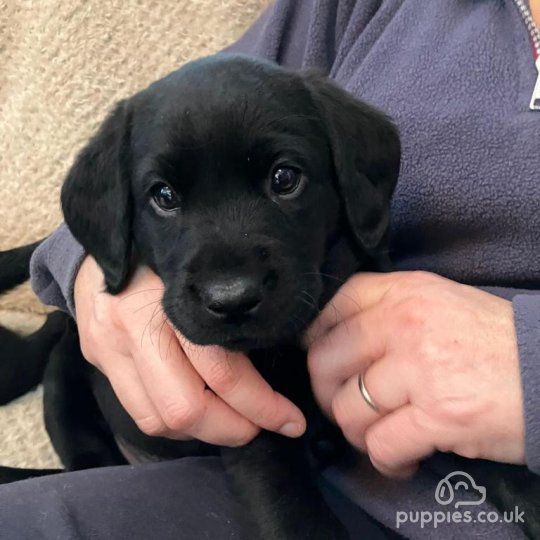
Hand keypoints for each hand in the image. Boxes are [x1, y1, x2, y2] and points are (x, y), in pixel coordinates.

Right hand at [74, 257, 305, 444]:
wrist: (104, 244)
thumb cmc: (169, 259)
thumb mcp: (206, 276)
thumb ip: (231, 315)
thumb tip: (275, 357)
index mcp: (173, 297)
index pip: (223, 370)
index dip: (263, 406)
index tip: (290, 420)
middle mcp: (135, 325)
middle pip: (188, 407)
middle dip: (235, 428)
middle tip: (262, 426)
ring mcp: (110, 346)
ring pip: (161, 420)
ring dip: (204, 432)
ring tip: (230, 421)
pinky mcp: (98, 359)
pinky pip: (139, 414)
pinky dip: (174, 425)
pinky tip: (195, 413)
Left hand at [307, 271, 524, 477]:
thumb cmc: (494, 339)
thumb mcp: (440, 302)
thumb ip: (391, 310)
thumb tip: (342, 336)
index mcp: (404, 293)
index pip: (335, 306)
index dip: (315, 335)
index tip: (323, 359)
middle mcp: (404, 324)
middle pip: (325, 361)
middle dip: (327, 391)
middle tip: (347, 405)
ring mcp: (419, 368)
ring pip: (348, 409)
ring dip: (357, 431)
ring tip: (380, 434)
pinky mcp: (438, 415)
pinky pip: (381, 445)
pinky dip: (386, 461)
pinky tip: (401, 459)